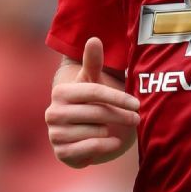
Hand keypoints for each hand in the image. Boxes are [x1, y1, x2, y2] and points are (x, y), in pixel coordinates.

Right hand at [45, 37, 139, 167]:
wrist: (79, 134)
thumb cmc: (89, 103)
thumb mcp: (92, 82)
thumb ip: (93, 62)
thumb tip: (94, 38)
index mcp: (61, 92)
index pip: (95, 92)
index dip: (118, 97)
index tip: (137, 103)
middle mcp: (53, 113)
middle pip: (98, 112)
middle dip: (121, 115)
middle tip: (136, 118)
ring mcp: (55, 134)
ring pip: (96, 130)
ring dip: (110, 130)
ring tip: (111, 128)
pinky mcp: (62, 153)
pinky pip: (91, 148)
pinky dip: (107, 145)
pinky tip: (114, 141)